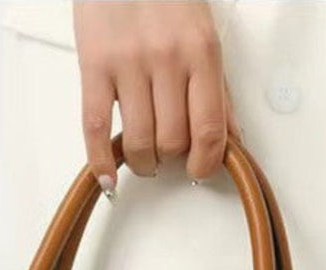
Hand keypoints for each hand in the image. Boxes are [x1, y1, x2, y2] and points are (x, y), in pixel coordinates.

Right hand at [72, 0, 240, 194]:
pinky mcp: (94, 64)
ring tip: (143, 157)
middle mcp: (167, 58)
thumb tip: (231, 141)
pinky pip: (96, 127)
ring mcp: (128, 62)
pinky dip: (101, 161)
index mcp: (201, 52)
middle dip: (170, 159)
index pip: (209, 129)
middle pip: (172, 141)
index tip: (198, 171)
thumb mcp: (203, 36)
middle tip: (167, 152)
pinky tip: (107, 177)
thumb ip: (217, 91)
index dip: (205, 163)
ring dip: (142, 162)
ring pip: (139, 142)